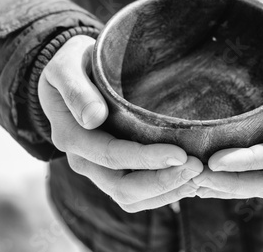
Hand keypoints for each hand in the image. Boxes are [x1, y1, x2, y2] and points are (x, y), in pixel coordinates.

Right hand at [38, 35, 202, 212]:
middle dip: (162, 181)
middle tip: (197, 166)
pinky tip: (187, 181)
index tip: (180, 154)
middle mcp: (83, 159)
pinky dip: (162, 192)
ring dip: (166, 191)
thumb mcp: (65, 66)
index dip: (146, 159)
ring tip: (197, 176)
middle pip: (122, 187)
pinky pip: (136, 195)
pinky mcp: (112, 171)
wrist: (70, 74)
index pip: (111, 156)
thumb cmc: (71, 64)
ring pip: (130, 198)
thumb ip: (76, 89)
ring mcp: (97, 169)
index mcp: (71, 136)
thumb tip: (92, 118)